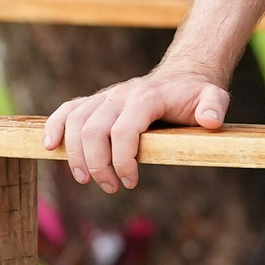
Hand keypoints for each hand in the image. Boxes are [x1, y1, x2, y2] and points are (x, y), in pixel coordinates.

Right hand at [43, 68, 229, 193]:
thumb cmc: (196, 95)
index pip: (123, 129)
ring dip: (75, 154)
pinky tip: (50, 147)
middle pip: (93, 129)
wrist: (182, 77)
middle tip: (110, 187)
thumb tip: (210, 121)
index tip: (131, 182)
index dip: (122, 160)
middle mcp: (121, 95)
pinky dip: (54, 126)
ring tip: (86, 179)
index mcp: (146, 97)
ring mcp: (106, 97)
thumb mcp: (213, 98)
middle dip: (97, 164)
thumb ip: (214, 106)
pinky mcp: (96, 102)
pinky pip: (68, 110)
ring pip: (76, 121)